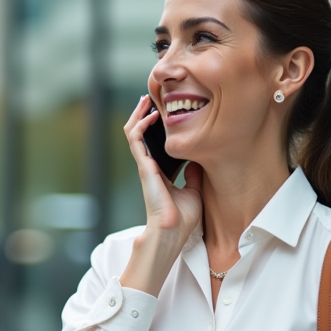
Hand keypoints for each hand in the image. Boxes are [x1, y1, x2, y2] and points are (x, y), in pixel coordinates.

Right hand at [123, 95, 202, 244]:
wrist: (173, 231)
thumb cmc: (182, 218)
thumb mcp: (194, 192)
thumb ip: (194, 176)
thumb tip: (197, 162)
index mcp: (160, 172)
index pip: (153, 143)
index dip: (155, 127)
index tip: (162, 112)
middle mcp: (149, 167)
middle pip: (140, 134)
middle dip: (143, 115)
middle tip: (150, 99)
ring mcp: (145, 166)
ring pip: (133, 133)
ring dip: (138, 115)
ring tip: (145, 100)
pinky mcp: (144, 167)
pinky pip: (136, 140)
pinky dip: (141, 125)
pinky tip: (150, 115)